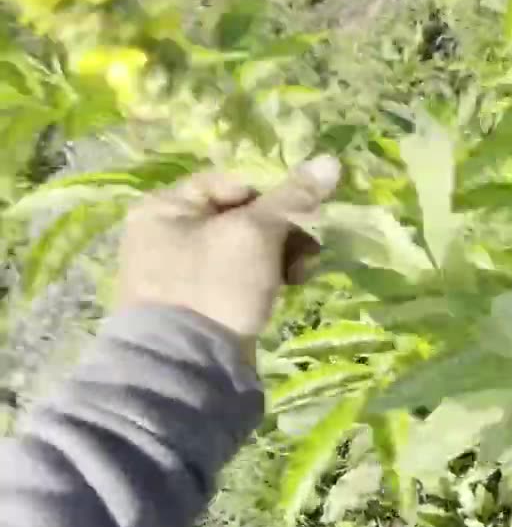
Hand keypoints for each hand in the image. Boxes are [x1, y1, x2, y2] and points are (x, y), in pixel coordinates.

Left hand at [115, 157, 340, 351]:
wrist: (186, 366)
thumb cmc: (215, 285)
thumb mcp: (256, 233)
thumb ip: (293, 197)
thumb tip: (331, 160)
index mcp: (165, 206)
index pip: (233, 182)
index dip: (274, 196)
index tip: (302, 217)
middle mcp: (166, 234)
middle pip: (241, 216)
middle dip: (283, 232)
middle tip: (309, 250)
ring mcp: (180, 272)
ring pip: (245, 249)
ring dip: (280, 256)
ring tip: (300, 276)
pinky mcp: (198, 303)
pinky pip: (238, 278)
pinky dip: (264, 280)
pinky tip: (284, 291)